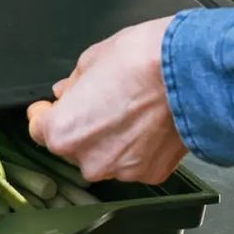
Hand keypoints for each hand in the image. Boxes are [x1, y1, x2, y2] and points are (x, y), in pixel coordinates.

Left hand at [26, 18, 185, 184]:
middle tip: (102, 101)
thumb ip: (73, 84)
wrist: (194, 73)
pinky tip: (149, 124)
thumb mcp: (92, 59)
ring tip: (131, 111)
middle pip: (74, 146)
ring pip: (106, 156)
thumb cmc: (142, 61)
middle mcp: (89, 160)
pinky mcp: (151, 174)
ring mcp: (122, 171)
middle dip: (83, 126)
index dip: (44, 115)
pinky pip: (134, 162)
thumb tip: (65, 92)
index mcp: (64, 132)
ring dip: (111, 139)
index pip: (39, 130)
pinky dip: (138, 147)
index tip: (48, 107)